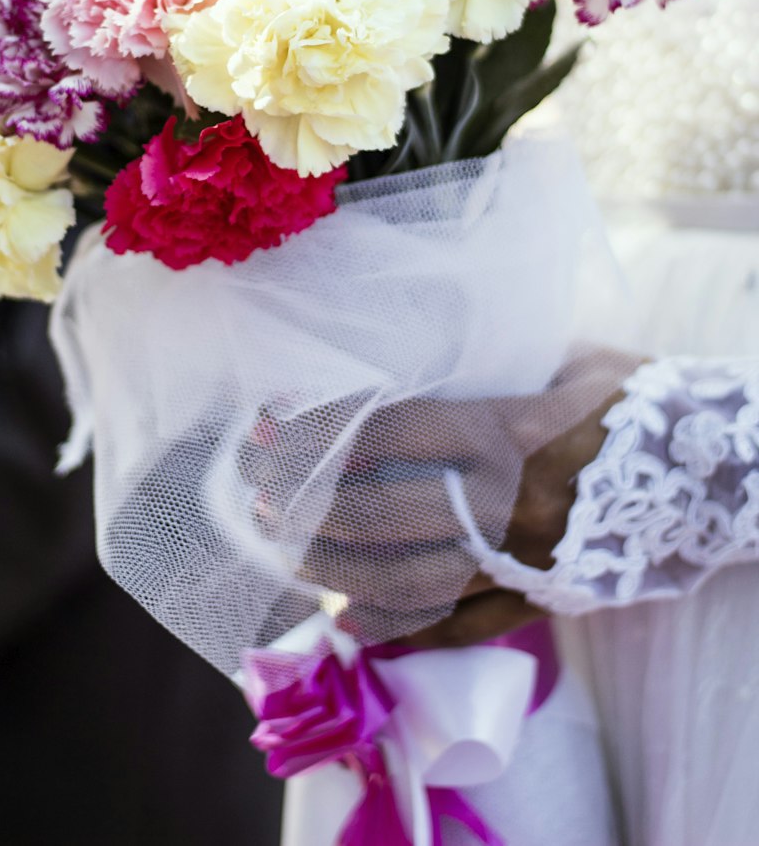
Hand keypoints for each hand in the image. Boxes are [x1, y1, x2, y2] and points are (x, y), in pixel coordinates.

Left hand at [241, 348, 634, 638]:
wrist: (717, 472)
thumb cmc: (637, 399)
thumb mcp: (569, 357)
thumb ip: (494, 359)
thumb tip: (417, 342)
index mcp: (511, 431)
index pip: (395, 433)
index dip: (324, 432)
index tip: (271, 426)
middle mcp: (509, 502)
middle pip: (385, 511)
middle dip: (309, 503)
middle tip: (256, 494)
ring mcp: (523, 559)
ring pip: (409, 575)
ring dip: (335, 566)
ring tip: (284, 549)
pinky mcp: (540, 596)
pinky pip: (459, 622)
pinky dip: (400, 626)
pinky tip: (349, 615)